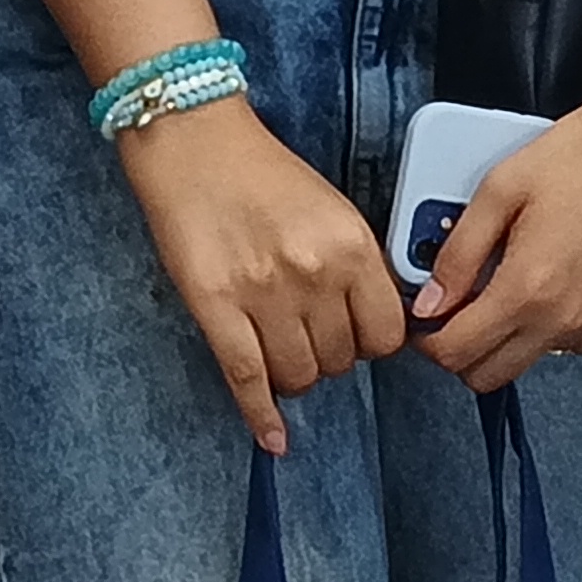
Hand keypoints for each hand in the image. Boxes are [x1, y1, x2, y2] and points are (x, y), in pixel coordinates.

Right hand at [114, 98, 409, 453]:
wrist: (196, 144)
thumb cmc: (264, 174)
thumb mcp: (332, 210)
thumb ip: (357, 265)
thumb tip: (375, 323)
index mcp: (352, 245)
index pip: (386, 334)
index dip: (372, 343)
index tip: (358, 336)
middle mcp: (315, 274)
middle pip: (341, 360)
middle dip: (330, 356)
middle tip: (310, 335)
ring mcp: (264, 295)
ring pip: (298, 376)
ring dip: (295, 375)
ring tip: (282, 352)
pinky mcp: (216, 309)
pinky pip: (248, 381)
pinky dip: (261, 417)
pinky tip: (273, 438)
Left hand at [409, 43, 581, 393]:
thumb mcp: (501, 189)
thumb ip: (458, 253)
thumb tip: (431, 299)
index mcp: (528, 288)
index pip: (455, 352)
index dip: (427, 339)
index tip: (427, 318)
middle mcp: (567, 318)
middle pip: (489, 375)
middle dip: (463, 348)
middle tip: (462, 304)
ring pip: (533, 360)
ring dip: (512, 335)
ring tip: (517, 278)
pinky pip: (576, 344)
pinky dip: (555, 325)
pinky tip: (558, 277)